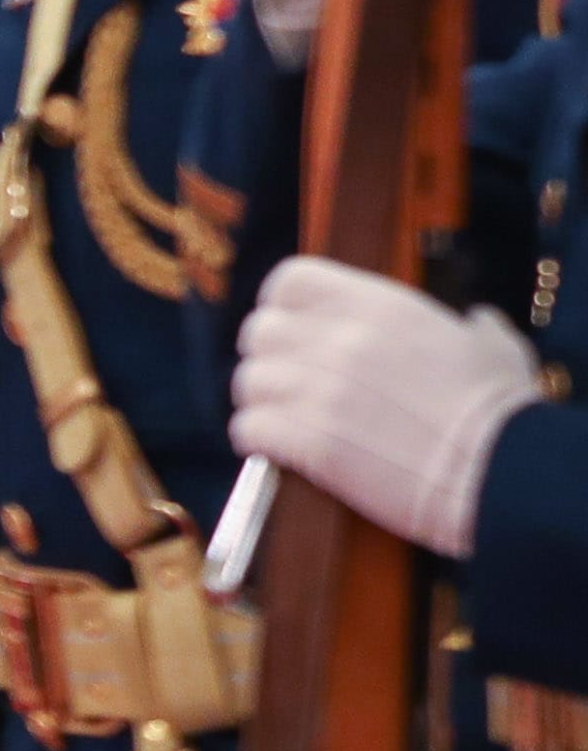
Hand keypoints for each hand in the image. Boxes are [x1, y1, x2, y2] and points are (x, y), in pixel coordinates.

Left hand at [232, 254, 544, 557]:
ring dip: (264, 402)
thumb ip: (471, 326)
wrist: (500, 471)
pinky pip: (249, 429)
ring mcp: (319, 390)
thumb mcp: (493, 347)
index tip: (295, 328)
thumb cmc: (501, 412)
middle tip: (292, 382)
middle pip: (260, 332)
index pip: (291, 280)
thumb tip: (474, 320)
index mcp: (379, 306)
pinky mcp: (308, 440)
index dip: (285, 305)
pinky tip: (283, 449)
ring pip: (248, 382)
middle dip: (271, 357)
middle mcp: (340, 340)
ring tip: (290, 419)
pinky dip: (259, 440)